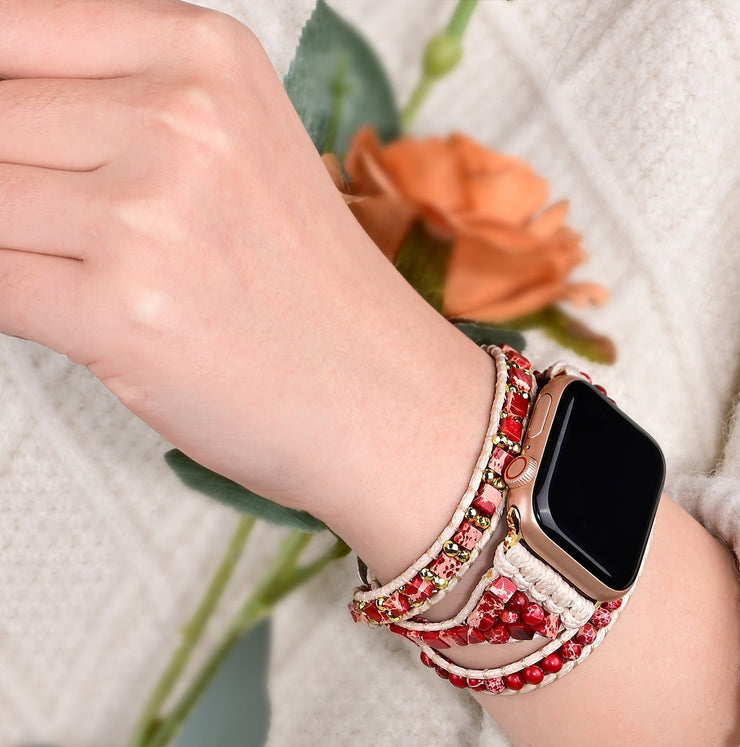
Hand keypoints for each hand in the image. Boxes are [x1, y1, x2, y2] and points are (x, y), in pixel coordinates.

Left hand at [0, 0, 465, 522]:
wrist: (386, 400)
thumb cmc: (312, 293)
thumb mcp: (237, 149)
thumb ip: (120, 107)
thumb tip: (6, 117)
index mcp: (207, 56)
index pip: (14, 32)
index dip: (7, 106)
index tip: (28, 159)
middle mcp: (182, 120)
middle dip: (11, 184)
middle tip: (78, 237)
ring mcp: (151, 216)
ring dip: (17, 247)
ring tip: (93, 278)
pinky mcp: (122, 312)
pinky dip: (15, 302)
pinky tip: (81, 317)